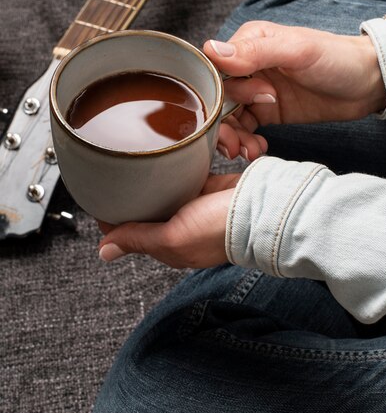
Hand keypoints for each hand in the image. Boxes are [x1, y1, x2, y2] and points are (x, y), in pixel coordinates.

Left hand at [98, 174, 240, 267]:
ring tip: (128, 166)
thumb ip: (138, 239)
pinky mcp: (204, 188)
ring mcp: (191, 208)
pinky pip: (181, 179)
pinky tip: (158, 161)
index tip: (98, 199)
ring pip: (160, 194)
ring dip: (147, 183)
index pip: (130, 234)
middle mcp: (177, 228)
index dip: (111, 219)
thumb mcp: (173, 239)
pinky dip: (170, 173)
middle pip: (143, 213)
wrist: (261, 208)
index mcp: (167, 246)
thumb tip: (104, 251)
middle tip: (109, 177)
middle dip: (128, 198)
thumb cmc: (220, 230)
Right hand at [203, 21, 385, 160]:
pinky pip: (246, 129)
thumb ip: (255, 52)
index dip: (219, 95)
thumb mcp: (297, 52)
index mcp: (249, 43)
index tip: (243, 108)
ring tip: (248, 152)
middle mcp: (248, 66)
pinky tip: (257, 150)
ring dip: (234, 138)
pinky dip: (247, 142)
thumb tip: (211, 51)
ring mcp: (257, 91)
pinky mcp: (268, 112)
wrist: (368, 84)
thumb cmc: (336, 58)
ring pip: (230, 118)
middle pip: (219, 99)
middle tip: (235, 146)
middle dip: (224, 125)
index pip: (215, 70)